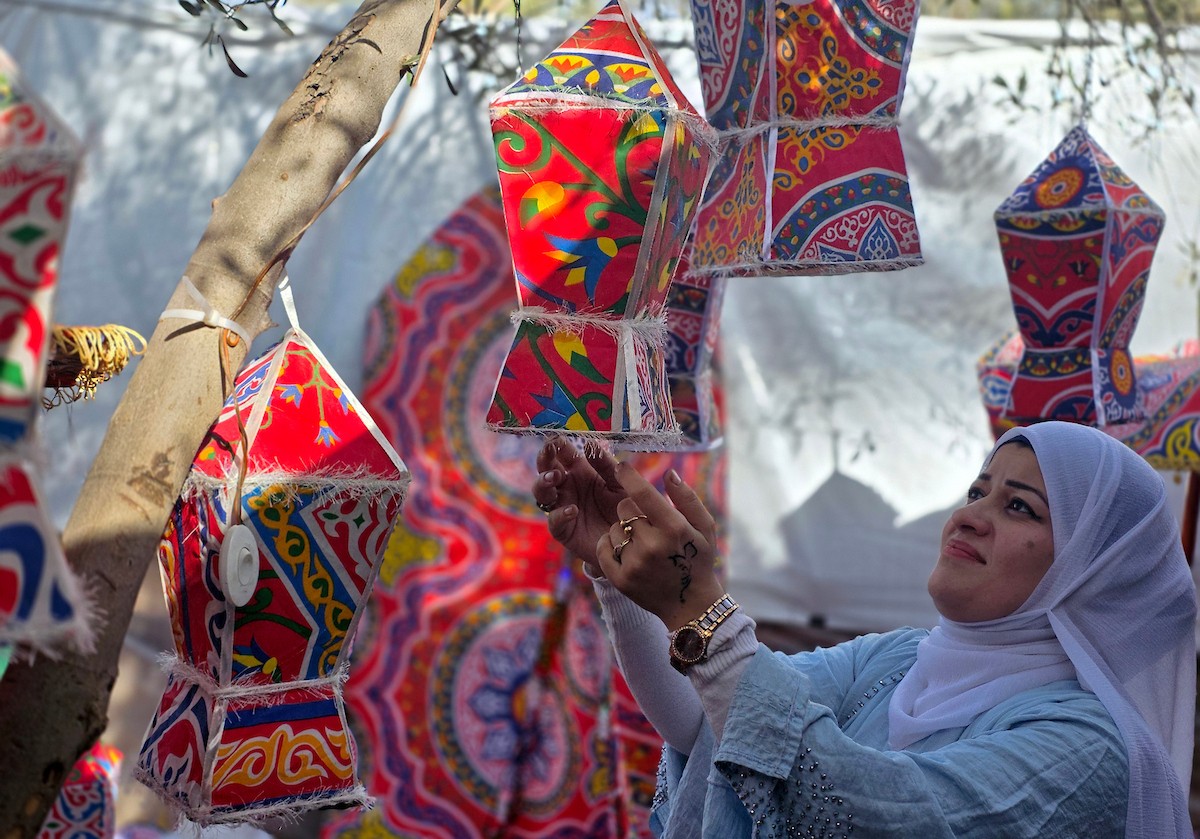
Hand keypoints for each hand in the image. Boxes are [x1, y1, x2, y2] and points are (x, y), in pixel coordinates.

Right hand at [532, 436, 626, 569]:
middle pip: (547, 470)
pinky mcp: (564, 530)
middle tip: (548, 452)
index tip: (555, 438)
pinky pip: (555, 521)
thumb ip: (605, 464)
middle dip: (544, 460)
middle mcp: (567, 488)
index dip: (557, 446)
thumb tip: (589, 444)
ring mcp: (562, 508)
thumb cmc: (626, 507)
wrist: (631, 540)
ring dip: (543, 483)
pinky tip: (573, 509)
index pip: (563, 455)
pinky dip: (561, 514)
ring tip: (554, 477)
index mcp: (580, 472)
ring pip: (542, 493)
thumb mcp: (619, 482)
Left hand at [596, 461, 723, 630]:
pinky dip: (611, 545)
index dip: (628, 476)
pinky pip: (604, 548)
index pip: (642, 493)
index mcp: (674, 529)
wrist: (690, 606)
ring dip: (623, 530)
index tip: (621, 466)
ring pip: (614, 528)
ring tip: (641, 543)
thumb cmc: (699, 561)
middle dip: (632, 509)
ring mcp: (634, 564)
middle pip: (624, 509)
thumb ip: (687, 499)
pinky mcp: (620, 579)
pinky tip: (626, 551)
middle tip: (646, 523)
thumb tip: (668, 473)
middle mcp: (652, 545)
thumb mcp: (705, 528)